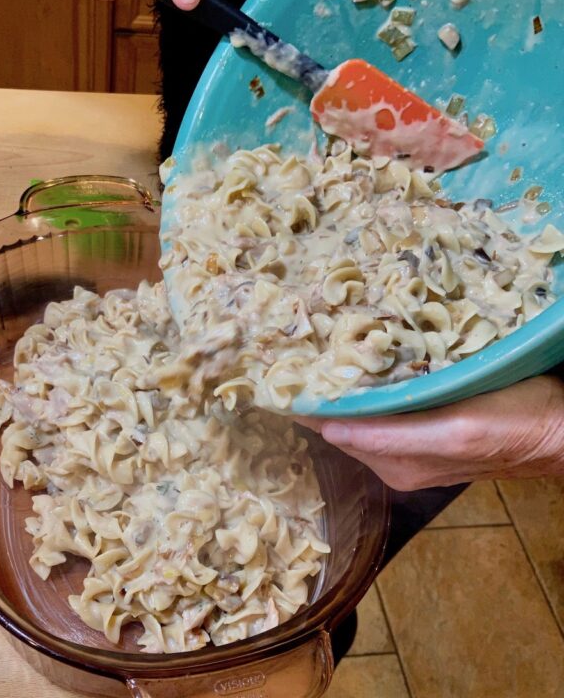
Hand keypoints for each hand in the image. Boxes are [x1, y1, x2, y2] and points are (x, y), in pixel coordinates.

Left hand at [296, 376, 563, 490]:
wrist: (556, 432)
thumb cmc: (509, 426)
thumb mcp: (451, 430)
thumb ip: (388, 437)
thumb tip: (329, 428)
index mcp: (391, 462)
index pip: (329, 428)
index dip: (303, 402)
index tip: (275, 369)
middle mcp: (391, 461)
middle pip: (339, 421)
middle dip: (314, 391)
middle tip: (289, 349)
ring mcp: (406, 450)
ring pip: (356, 415)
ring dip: (335, 389)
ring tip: (311, 352)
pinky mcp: (423, 436)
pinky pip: (377, 413)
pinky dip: (361, 392)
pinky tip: (355, 369)